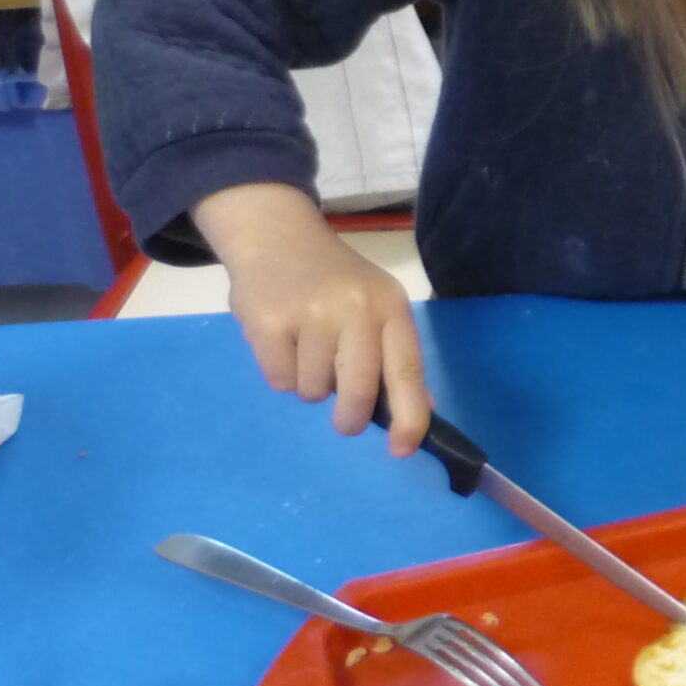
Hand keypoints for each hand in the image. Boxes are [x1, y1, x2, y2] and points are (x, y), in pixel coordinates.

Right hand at [194, 181, 429, 453]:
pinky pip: (279, 380)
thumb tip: (418, 409)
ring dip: (310, 384)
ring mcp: (310, 314)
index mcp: (389, 308)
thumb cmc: (334, 282)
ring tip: (305, 347)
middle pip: (358, 391)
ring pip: (314, 390)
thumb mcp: (375, 306)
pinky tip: (282, 341)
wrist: (276, 237)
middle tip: (345, 420)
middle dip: (350, 419)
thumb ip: (394, 355)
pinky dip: (281, 373)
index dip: (409, 416)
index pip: (407, 370)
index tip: (402, 448)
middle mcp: (354, 309)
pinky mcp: (268, 322)